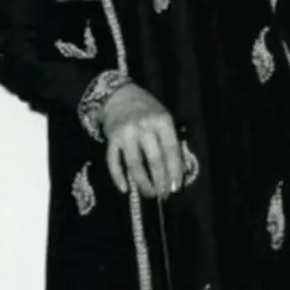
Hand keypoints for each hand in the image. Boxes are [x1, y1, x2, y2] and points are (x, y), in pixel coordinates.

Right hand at [99, 84, 183, 198]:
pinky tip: (124, 189)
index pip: (171, 150)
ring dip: (143, 183)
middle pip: (154, 160)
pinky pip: (114, 161)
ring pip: (135, 164)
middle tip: (163, 194)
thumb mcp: (163, 117)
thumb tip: (177, 170)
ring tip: (150, 194)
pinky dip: (118, 177)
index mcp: (161, 121)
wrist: (118, 95)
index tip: (176, 187)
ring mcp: (126, 134)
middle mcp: (144, 127)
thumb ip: (170, 139)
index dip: (175, 171)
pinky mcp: (111, 139)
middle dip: (160, 181)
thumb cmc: (146, 108)